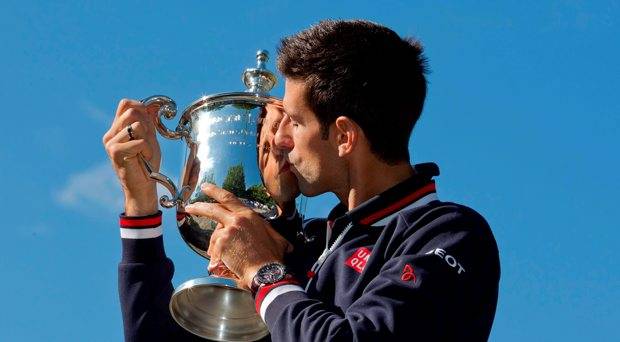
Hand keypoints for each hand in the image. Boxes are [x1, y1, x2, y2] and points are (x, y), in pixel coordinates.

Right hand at [103, 99, 160, 215]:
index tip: (149, 125)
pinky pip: (139, 141)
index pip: (126, 103)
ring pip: (137, 125)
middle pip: (132, 111)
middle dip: (147, 126)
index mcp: (117, 128)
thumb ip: (149, 121)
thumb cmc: (147, 164)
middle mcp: (111, 133)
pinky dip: (147, 150)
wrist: (143, 186)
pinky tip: (142, 159)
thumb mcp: (150, 138)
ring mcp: (110, 141)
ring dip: (147, 140)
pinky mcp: (114, 150)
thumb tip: (152, 105)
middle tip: (146, 143)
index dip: (141, 108)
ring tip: (144, 153)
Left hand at [185, 183, 292, 289]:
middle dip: (199, 207)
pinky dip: (218, 257)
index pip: (229, 198)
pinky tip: (225, 264)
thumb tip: (268, 232)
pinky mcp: (221, 245)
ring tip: (223, 257)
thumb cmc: (272, 257)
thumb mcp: (275, 237)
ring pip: (215, 235)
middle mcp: (236, 220)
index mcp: (249, 215)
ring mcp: (227, 232)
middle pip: (212, 209)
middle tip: (190, 207)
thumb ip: (266, 230)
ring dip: (216, 246)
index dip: (215, 191)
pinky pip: (214, 250)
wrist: (266, 271)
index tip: (205, 187)